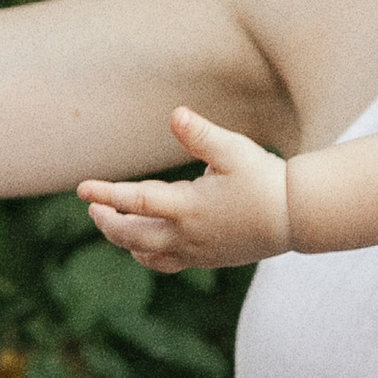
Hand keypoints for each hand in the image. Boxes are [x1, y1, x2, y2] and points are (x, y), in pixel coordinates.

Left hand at [79, 106, 292, 271]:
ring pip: (145, 253)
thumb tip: (175, 115)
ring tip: (112, 224)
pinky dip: (147, 254)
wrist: (295, 216)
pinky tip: (143, 246)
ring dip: (124, 240)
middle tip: (92, 207)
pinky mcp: (206, 258)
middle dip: (107, 222)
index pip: (134, 202)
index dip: (105, 194)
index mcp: (187, 207)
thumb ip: (201, 135)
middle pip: (131, 235)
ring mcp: (196, 251)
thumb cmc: (264, 179)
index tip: (81, 189)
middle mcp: (186, 234)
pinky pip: (166, 262)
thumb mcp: (233, 150)